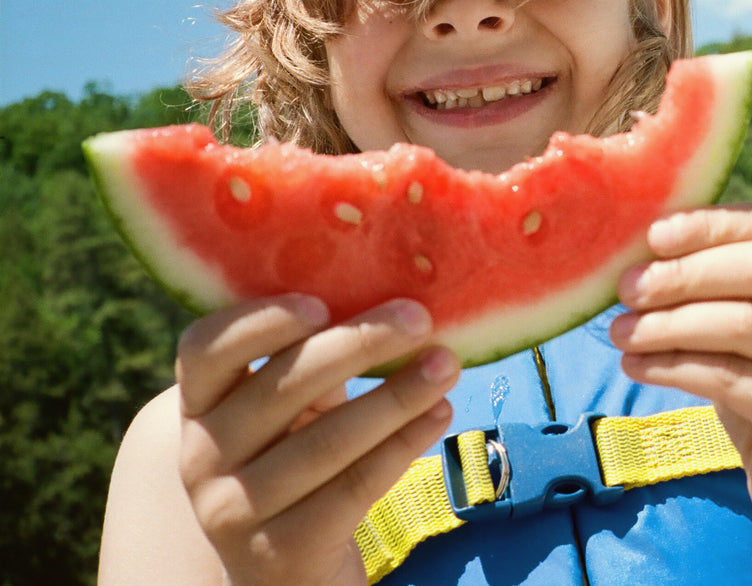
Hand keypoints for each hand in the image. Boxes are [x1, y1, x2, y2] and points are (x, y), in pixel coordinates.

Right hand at [173, 295, 459, 585]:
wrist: (288, 574)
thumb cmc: (299, 466)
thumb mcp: (292, 413)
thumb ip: (317, 361)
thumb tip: (397, 300)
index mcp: (199, 407)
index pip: (204, 349)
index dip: (259, 320)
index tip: (322, 302)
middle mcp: (202, 457)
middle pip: (280, 386)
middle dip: (359, 344)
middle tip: (419, 318)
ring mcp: (234, 510)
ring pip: (325, 441)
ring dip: (397, 396)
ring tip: (447, 366)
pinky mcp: (280, 551)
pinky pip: (352, 488)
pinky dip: (402, 446)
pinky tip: (439, 415)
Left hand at [610, 203, 751, 553]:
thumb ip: (722, 291)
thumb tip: (640, 252)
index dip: (713, 222)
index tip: (653, 234)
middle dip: (683, 273)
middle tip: (626, 288)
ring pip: (742, 323)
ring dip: (668, 324)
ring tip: (620, 332)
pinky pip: (732, 378)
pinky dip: (674, 368)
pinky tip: (637, 366)